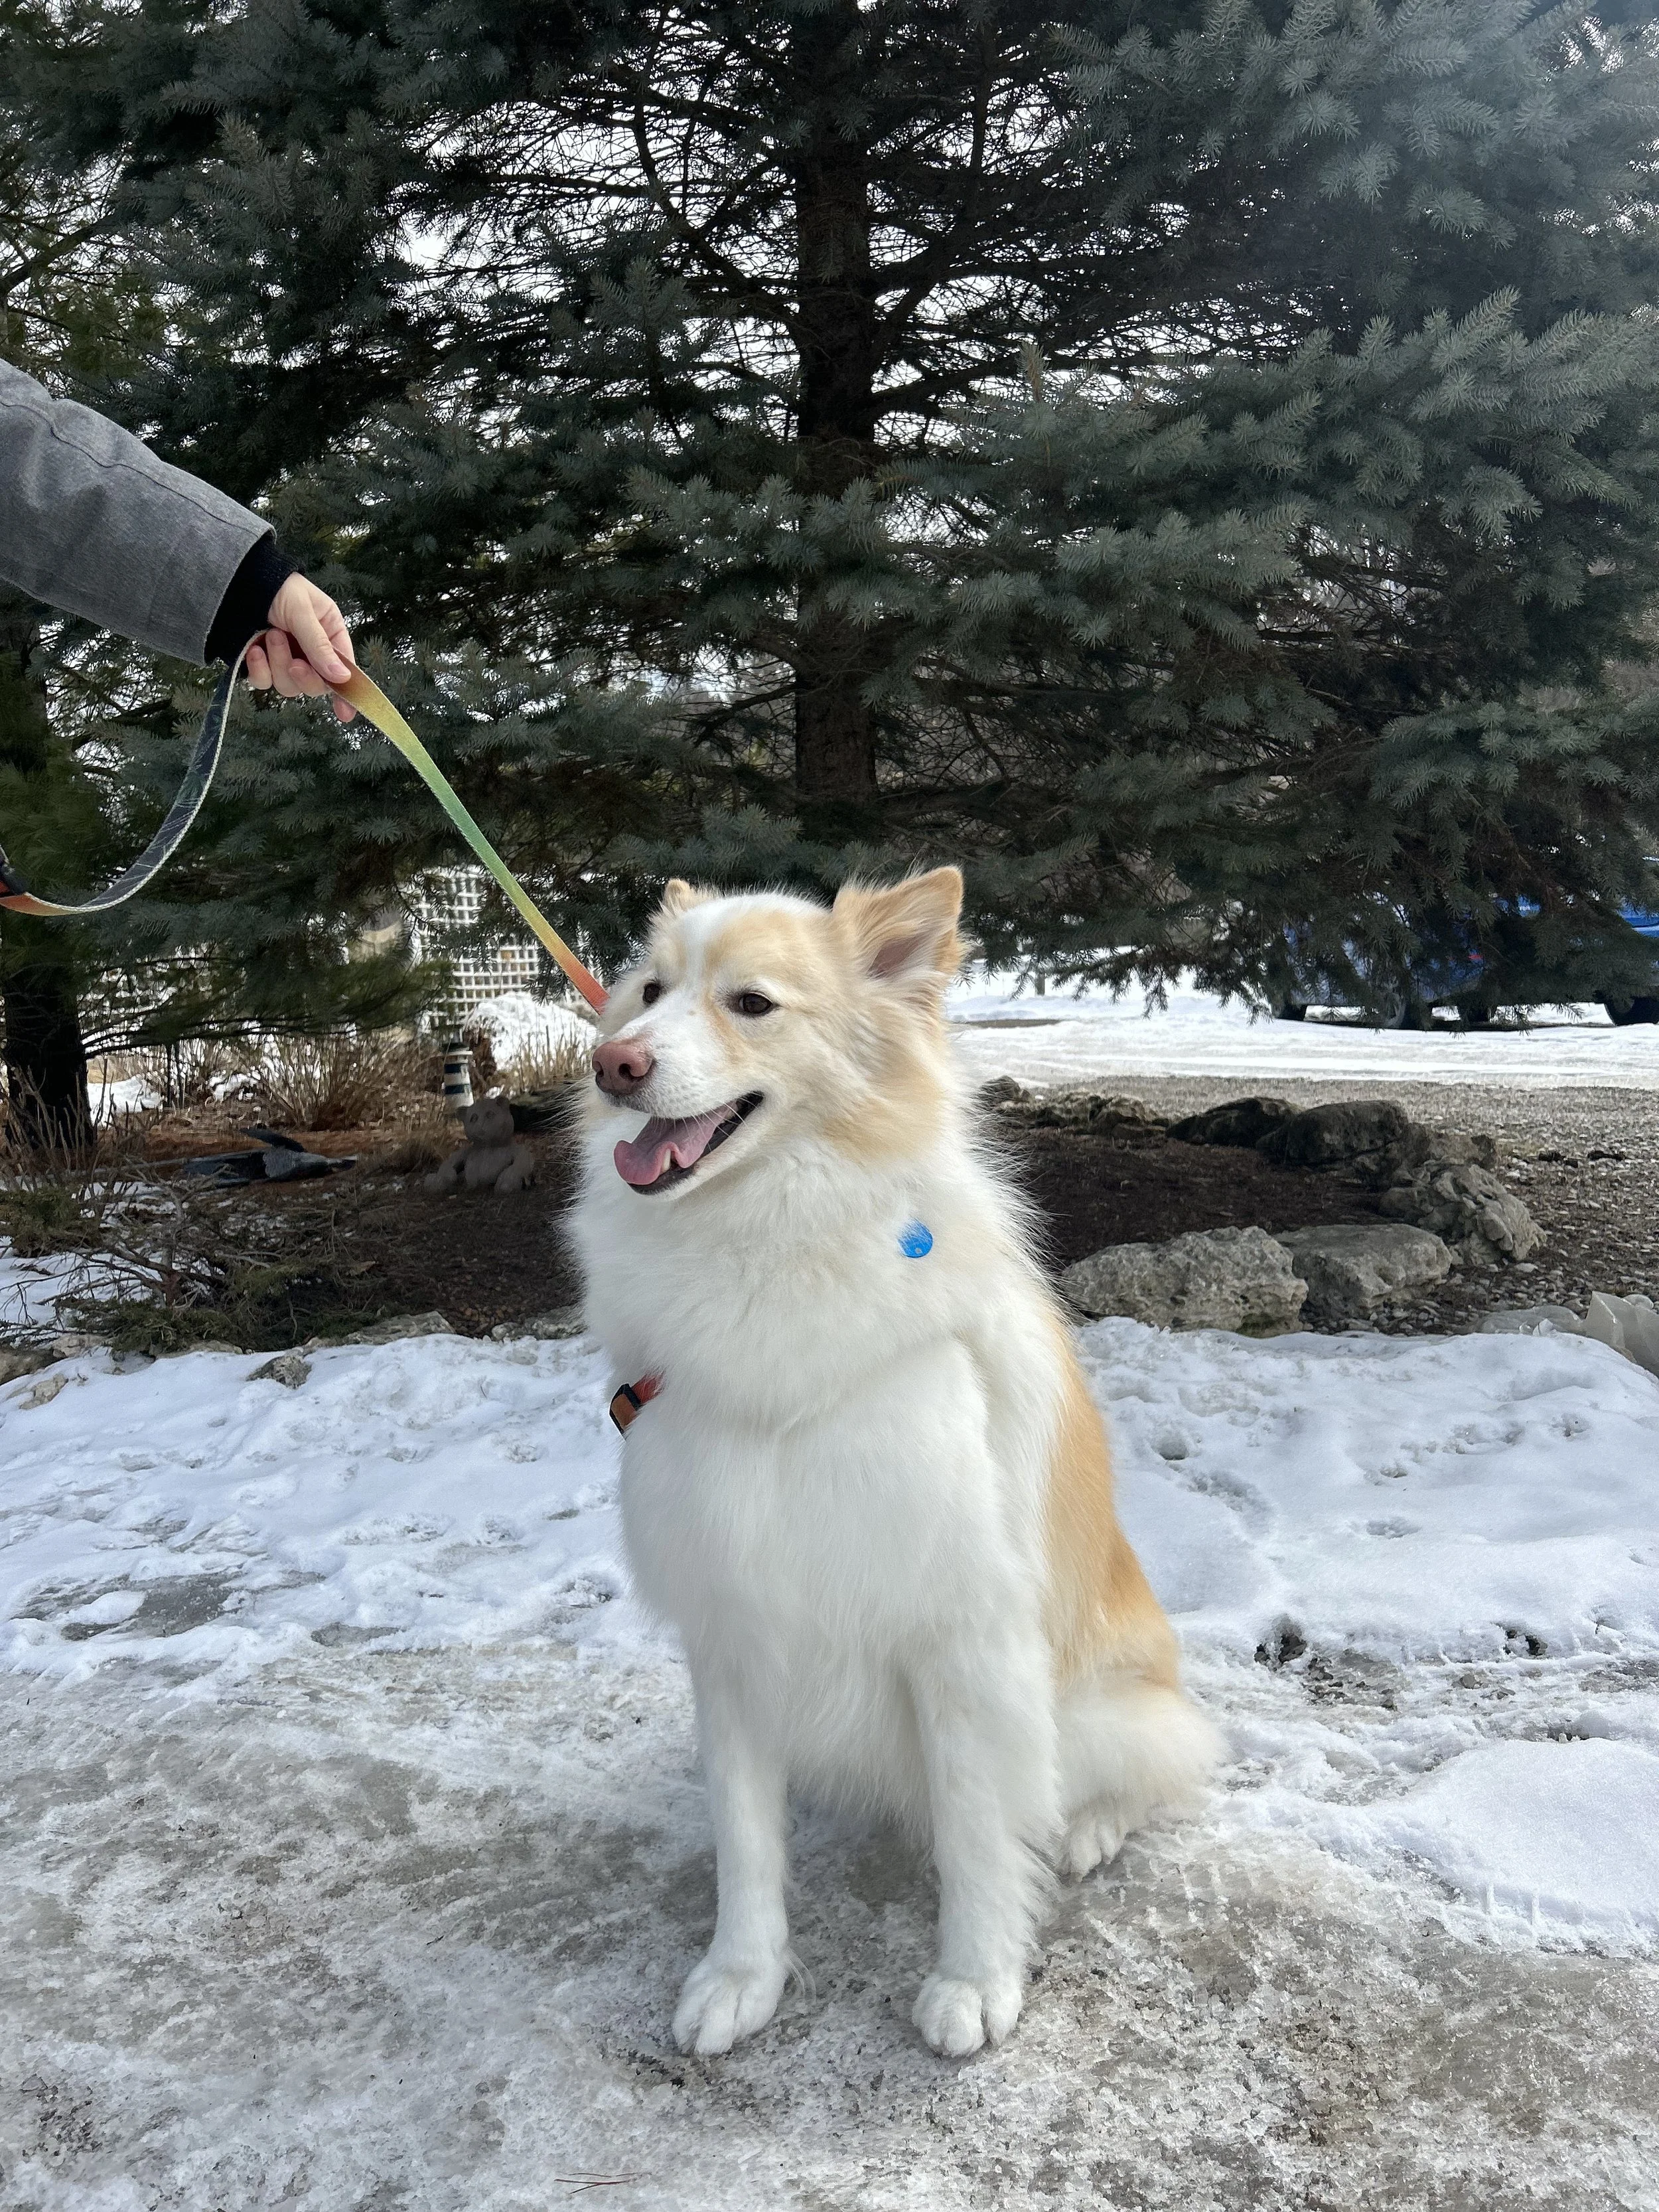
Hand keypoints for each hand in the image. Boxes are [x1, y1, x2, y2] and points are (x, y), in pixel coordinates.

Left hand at [246, 575, 356, 723]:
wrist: (238, 581)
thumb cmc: (278, 587)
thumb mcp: (303, 611)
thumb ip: (320, 645)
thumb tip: (342, 678)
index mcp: (330, 635)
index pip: (343, 669)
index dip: (346, 692)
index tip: (345, 714)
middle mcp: (311, 652)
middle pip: (316, 685)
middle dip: (304, 676)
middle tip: (294, 662)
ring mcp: (285, 660)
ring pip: (289, 686)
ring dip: (278, 663)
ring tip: (270, 635)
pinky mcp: (261, 665)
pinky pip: (263, 682)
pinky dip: (259, 669)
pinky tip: (253, 649)